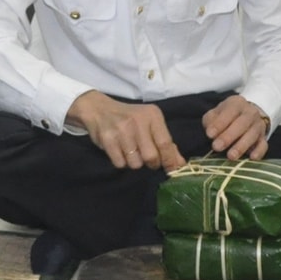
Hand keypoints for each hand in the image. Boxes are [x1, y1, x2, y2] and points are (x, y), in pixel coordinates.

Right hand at [67, 92, 184, 169]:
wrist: (100, 109)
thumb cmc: (130, 118)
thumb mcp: (150, 124)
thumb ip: (166, 143)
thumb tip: (180, 164)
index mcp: (152, 115)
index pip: (165, 143)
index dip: (170, 160)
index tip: (172, 170)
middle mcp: (138, 121)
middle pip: (151, 157)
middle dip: (150, 163)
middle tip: (146, 158)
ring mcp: (122, 130)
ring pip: (135, 163)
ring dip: (133, 162)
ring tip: (129, 150)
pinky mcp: (107, 139)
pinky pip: (120, 163)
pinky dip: (121, 161)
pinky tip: (118, 150)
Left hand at [203, 95, 269, 160]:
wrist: (246, 116)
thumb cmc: (226, 117)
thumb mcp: (215, 114)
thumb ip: (211, 121)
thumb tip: (211, 132)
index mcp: (237, 103)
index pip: (229, 112)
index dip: (219, 124)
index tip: (210, 135)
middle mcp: (250, 113)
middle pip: (242, 124)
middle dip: (228, 136)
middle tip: (216, 147)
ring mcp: (258, 125)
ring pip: (252, 135)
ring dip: (241, 146)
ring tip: (231, 156)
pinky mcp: (263, 138)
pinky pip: (263, 145)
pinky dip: (259, 151)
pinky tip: (252, 157)